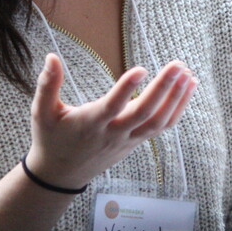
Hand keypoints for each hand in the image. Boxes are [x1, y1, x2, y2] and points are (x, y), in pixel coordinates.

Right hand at [25, 54, 195, 188]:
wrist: (62, 174)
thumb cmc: (52, 138)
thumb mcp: (41, 112)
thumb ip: (47, 85)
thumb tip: (51, 56)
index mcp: (91, 123)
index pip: (113, 106)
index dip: (127, 88)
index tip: (142, 68)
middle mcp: (113, 133)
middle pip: (144, 114)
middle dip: (164, 89)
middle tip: (178, 65)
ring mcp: (128, 140)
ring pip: (158, 123)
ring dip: (177, 99)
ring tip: (189, 74)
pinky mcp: (136, 142)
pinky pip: (161, 127)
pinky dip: (177, 109)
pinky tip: (188, 89)